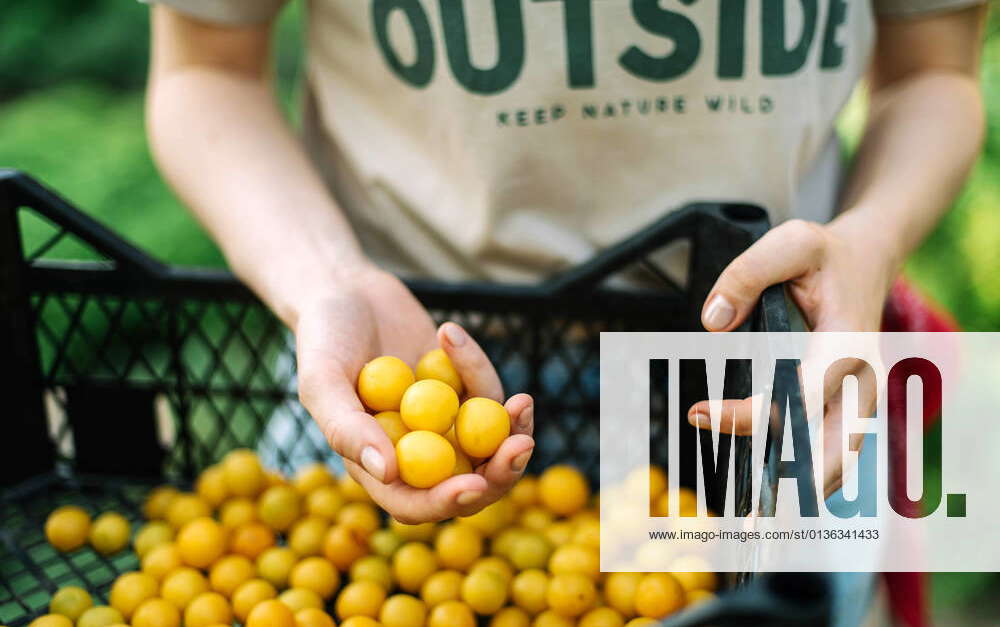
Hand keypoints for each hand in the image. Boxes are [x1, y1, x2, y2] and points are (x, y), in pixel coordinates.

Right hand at [294, 266, 534, 522]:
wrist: (344, 290)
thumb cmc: (323, 337)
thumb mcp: (322, 379)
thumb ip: (347, 427)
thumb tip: (388, 471)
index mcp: (376, 466)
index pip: (415, 503)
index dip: (445, 502)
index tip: (473, 485)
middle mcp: (414, 453)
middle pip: (467, 484)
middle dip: (500, 473)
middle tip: (521, 446)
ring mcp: (442, 423)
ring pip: (491, 445)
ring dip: (514, 429)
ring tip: (522, 401)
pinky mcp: (461, 390)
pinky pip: (487, 394)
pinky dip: (479, 369)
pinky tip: (448, 333)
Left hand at [690, 218, 896, 496]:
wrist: (865, 260)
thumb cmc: (824, 255)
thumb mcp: (790, 242)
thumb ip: (748, 274)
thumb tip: (711, 323)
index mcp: (848, 341)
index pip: (802, 393)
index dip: (754, 414)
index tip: (703, 415)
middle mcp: (860, 378)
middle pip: (828, 441)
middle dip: (782, 468)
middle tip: (730, 487)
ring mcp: (858, 396)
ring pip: (836, 455)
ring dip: (796, 479)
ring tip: (746, 506)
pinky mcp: (847, 405)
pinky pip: (831, 448)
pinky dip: (805, 469)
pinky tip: (766, 485)